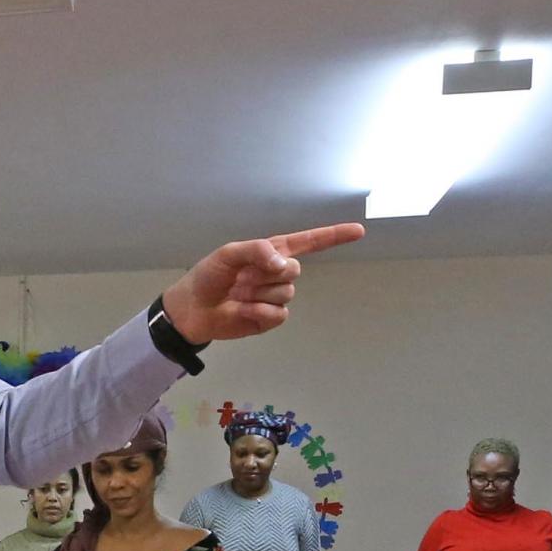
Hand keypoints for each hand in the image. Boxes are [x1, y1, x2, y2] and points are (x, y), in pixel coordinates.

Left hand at [161, 224, 366, 343]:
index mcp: (272, 252)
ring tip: (239, 294)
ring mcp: (275, 297)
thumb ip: (258, 251)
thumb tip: (284, 265)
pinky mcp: (270, 319)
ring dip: (259, 294)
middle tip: (243, 277)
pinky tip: (242, 310)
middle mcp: (277, 273)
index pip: (309, 242)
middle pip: (295, 270)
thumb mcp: (230, 254)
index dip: (334, 236)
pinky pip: (278, 314)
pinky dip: (259, 312)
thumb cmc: (209, 276)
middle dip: (270, 273)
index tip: (358, 231)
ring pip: (286, 293)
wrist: (193, 309)